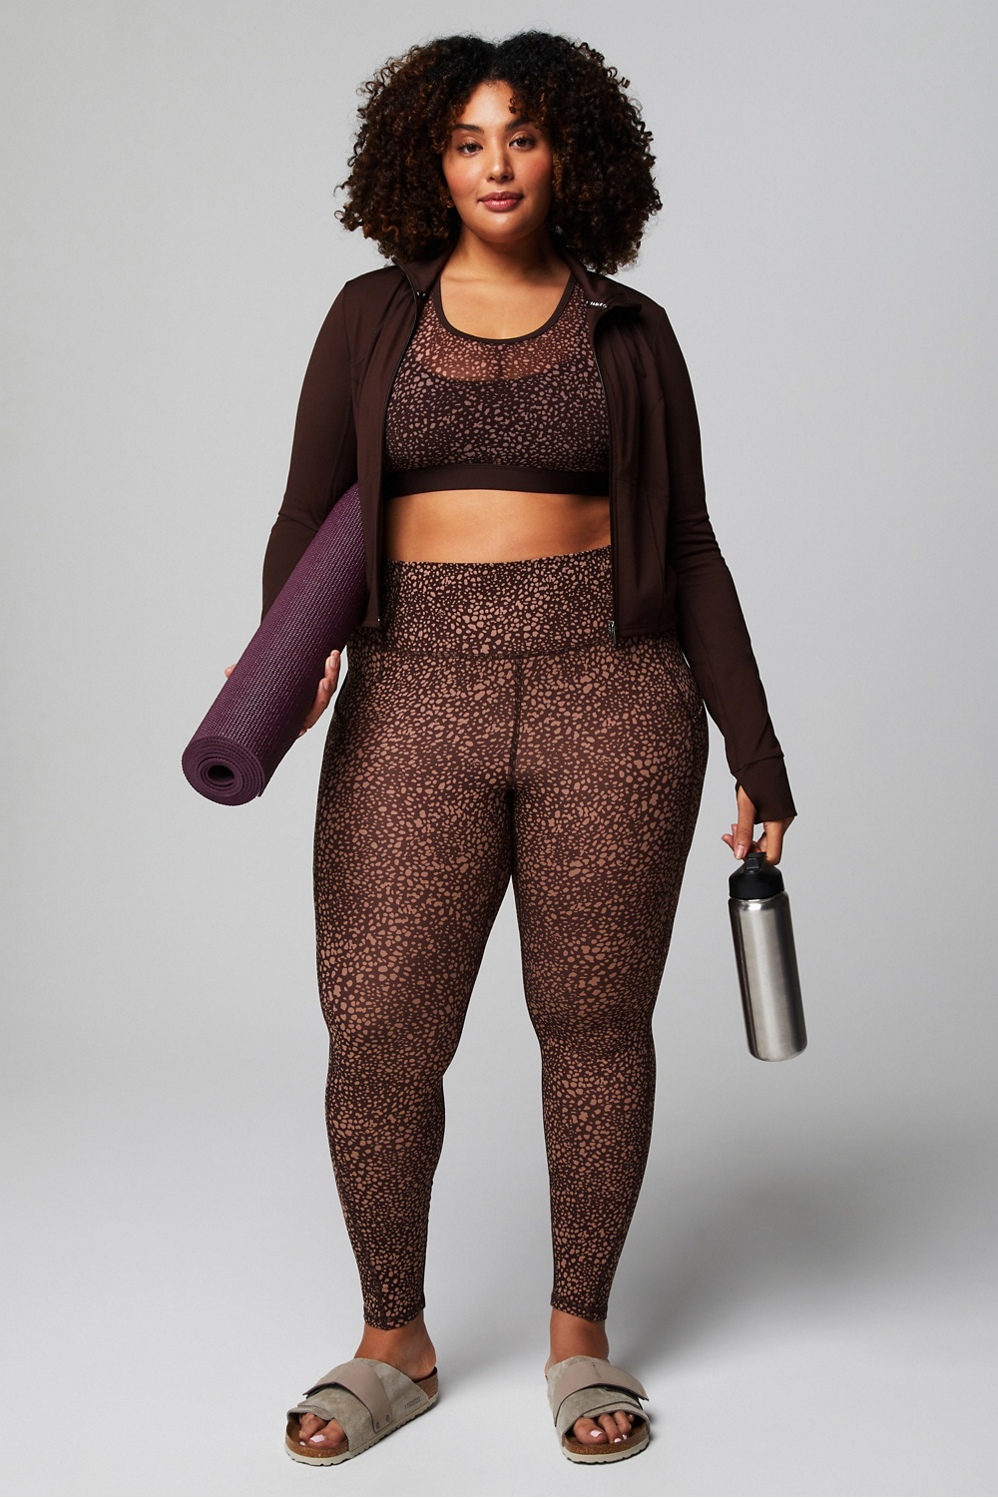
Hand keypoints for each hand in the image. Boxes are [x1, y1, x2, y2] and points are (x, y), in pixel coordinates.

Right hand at [223, 651, 341, 737]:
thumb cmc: (263, 679)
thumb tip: (229, 671)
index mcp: (289, 716)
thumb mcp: (252, 678)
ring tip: (331, 658)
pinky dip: (333, 668)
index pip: (298, 726)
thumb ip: (242, 676)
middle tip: (323, 680)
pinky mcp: (321, 683)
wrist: (276, 664)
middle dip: (323, 696)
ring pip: (327, 692)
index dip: (302, 727)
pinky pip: (331, 679)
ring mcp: (314, 697)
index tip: (302, 728)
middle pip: (318, 709)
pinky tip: (334, 656)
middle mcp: (303, 710)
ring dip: (332, 675)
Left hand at [722, 784, 794, 865]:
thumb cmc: (756, 776)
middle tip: (730, 837)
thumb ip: (743, 832)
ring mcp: (781, 817)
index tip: (739, 852)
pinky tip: (741, 823)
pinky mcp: (777, 813)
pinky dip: (753, 830)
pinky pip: (766, 830)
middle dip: (746, 846)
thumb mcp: (745, 807)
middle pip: (766, 848)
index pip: (772, 856)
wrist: (761, 758)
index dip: (755, 859)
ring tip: (733, 828)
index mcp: (778, 823)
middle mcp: (783, 822)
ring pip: (765, 839)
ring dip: (748, 838)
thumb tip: (739, 854)